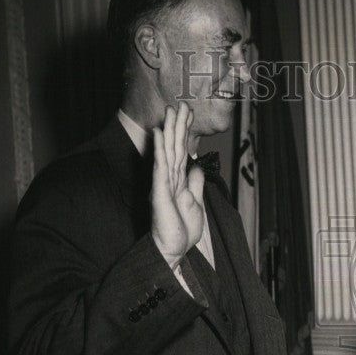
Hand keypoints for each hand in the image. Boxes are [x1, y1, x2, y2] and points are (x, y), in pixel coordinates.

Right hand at [150, 102, 205, 266]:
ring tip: (171, 111)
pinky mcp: (158, 192)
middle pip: (174, 147)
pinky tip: (159, 134)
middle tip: (181, 104)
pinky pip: (160, 168)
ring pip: (167, 152)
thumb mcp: (195, 203)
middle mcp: (168, 179)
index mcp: (177, 181)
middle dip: (178, 125)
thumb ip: (195, 184)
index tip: (189, 114)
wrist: (173, 250)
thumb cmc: (181, 230)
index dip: (185, 133)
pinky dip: (160, 150)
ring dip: (169, 131)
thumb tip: (197, 166)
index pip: (182, 152)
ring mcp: (162, 184)